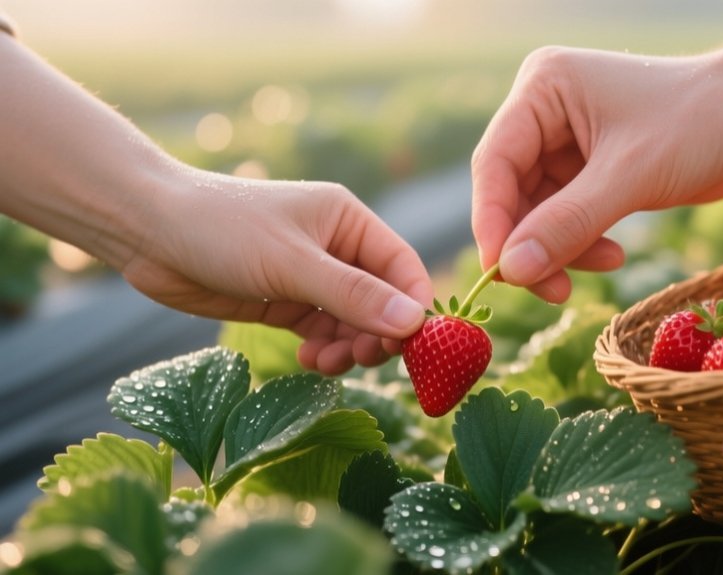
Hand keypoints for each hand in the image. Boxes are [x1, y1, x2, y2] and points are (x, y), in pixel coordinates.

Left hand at [121, 169, 432, 374]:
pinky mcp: (285, 301)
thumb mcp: (292, 263)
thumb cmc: (223, 229)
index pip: (402, 268)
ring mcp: (311, 277)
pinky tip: (309, 359)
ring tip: (325, 362)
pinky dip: (323, 350)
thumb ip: (353, 295)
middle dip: (378, 333)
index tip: (411, 347)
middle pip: (382, 301)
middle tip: (363, 359)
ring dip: (348, 347)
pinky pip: (322, 332)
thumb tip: (414, 323)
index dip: (413, 308)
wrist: (148, 231)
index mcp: (348, 221)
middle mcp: (336, 248)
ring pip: (353, 322)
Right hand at [471, 45, 722, 301]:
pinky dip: (583, 242)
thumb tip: (511, 272)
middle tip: (551, 291)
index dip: (493, 221)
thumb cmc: (699, 125)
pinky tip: (615, 255)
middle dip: (532, 243)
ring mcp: (565, 140)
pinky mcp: (587, 167)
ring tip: (604, 267)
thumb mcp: (629, 177)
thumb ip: (567, 224)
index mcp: (543, 88)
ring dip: (562, 248)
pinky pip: (566, 216)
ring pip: (538, 212)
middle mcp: (544, 110)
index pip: (495, 162)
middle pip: (511, 192)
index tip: (502, 274)